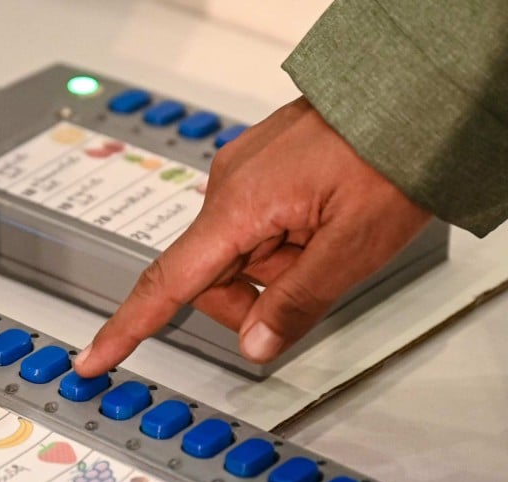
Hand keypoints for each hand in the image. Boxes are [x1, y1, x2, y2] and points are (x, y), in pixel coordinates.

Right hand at [74, 97, 431, 376]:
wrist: (413, 99)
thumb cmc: (389, 158)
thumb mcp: (351, 247)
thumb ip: (297, 303)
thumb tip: (256, 345)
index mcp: (239, 204)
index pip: (168, 281)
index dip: (129, 326)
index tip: (94, 357)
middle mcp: (230, 184)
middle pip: (211, 276)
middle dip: (253, 300)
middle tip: (310, 287)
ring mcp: (246, 173)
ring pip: (238, 255)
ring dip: (276, 270)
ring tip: (327, 244)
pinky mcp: (263, 169)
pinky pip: (256, 226)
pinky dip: (282, 244)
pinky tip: (321, 229)